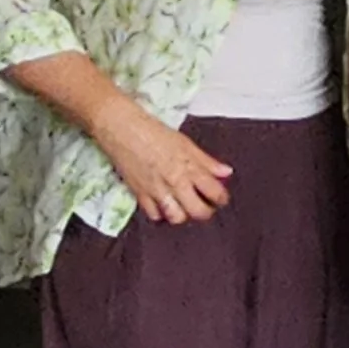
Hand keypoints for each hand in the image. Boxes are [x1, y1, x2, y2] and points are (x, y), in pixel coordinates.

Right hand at [100, 96, 231, 227]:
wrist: (122, 129)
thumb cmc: (153, 132)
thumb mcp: (185, 143)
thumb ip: (206, 161)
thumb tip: (226, 172)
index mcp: (188, 167)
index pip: (214, 192)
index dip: (221, 198)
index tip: (221, 198)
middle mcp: (175, 182)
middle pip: (198, 211)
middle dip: (205, 212)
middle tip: (205, 207)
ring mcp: (157, 191)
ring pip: (176, 217)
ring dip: (183, 215)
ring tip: (184, 208)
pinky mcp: (140, 195)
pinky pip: (154, 215)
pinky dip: (161, 214)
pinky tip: (164, 206)